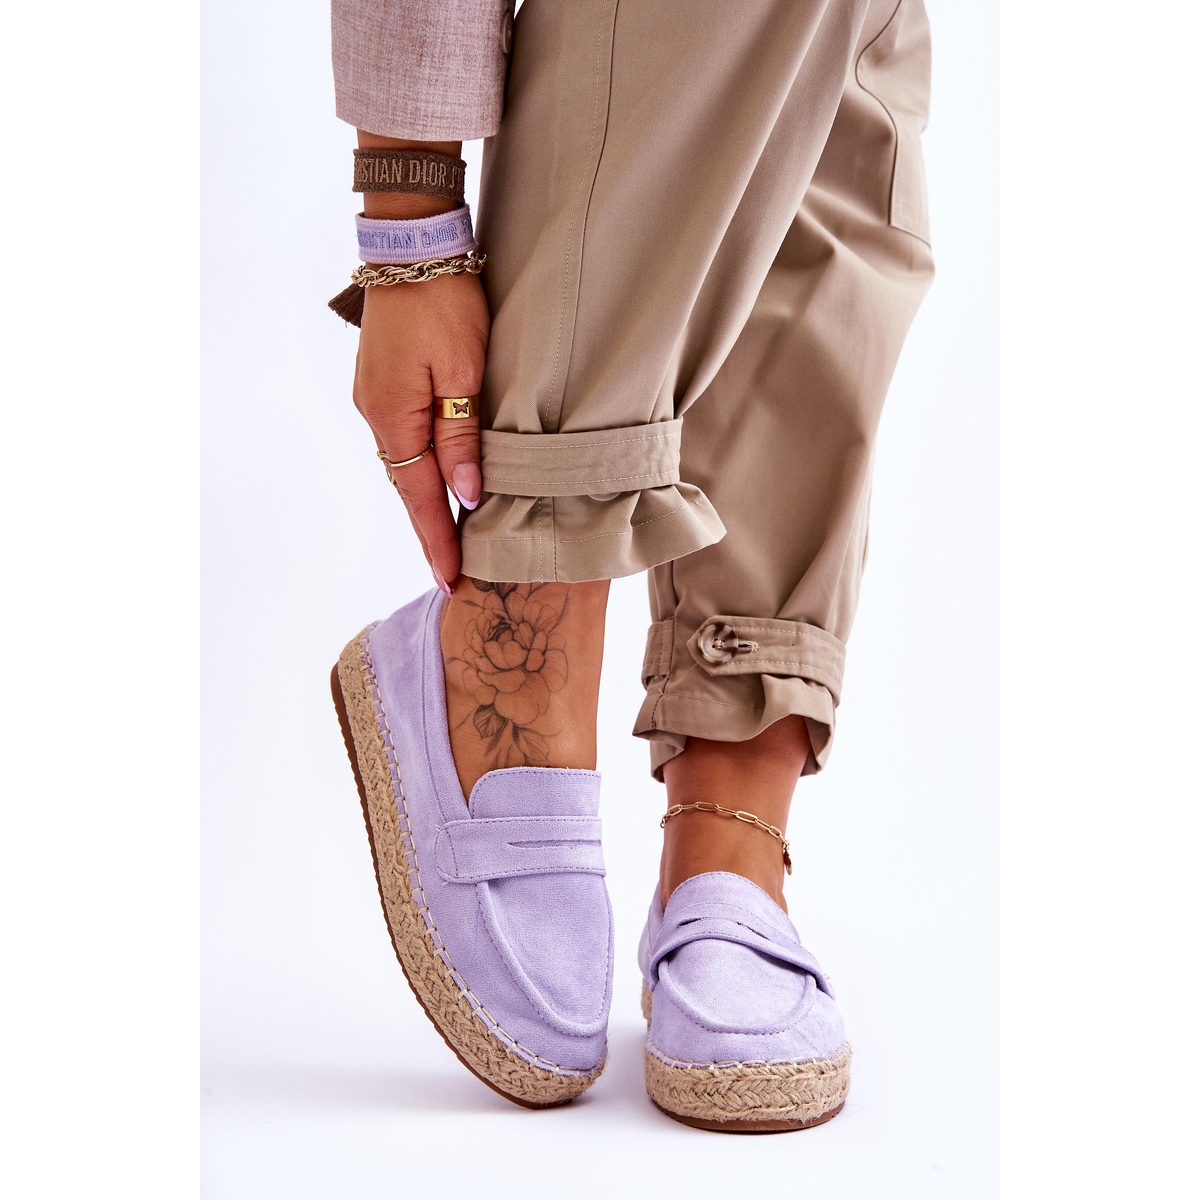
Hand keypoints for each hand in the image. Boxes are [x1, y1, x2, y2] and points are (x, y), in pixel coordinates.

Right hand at [352, 268, 489, 591]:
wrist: (412, 246)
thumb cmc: (444, 303)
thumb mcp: (464, 371)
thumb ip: (462, 435)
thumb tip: (466, 493)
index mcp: (393, 415)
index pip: (419, 496)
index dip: (437, 539)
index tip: (451, 579)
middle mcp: (376, 413)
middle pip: (408, 485)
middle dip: (431, 530)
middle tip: (455, 572)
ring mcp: (375, 397)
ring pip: (406, 462)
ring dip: (427, 500)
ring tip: (452, 538)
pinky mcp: (382, 383)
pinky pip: (404, 438)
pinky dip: (422, 467)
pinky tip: (440, 480)